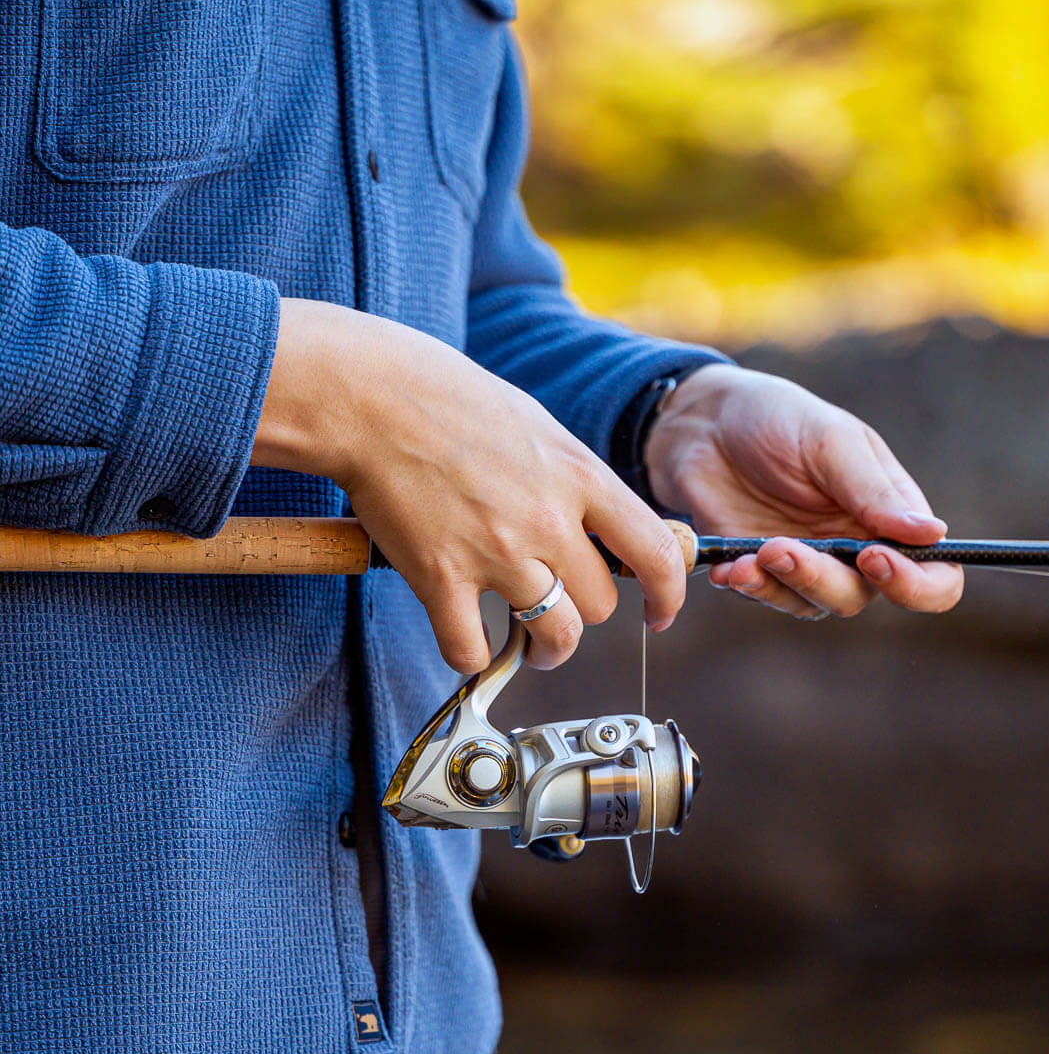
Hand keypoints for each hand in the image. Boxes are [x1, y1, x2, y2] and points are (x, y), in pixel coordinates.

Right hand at [252, 298, 685, 670]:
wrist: (374, 397)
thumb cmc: (451, 401)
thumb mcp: (539, 428)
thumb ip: (574, 480)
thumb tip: (601, 525)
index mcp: (580, 477)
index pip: (655, 552)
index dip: (668, 594)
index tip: (660, 613)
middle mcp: (548, 521)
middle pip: (600, 605)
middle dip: (584, 614)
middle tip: (561, 610)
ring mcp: (496, 553)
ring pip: (554, 636)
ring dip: (547, 650)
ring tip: (533, 647)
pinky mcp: (441, 579)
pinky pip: (471, 650)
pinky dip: (472, 656)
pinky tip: (467, 638)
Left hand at [644, 364, 962, 618]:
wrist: (702, 423)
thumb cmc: (776, 418)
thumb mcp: (830, 442)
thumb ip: (874, 492)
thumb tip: (933, 534)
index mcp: (889, 514)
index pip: (933, 572)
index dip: (918, 583)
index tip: (875, 560)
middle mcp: (854, 547)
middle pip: (863, 596)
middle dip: (825, 580)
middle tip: (781, 547)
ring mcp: (806, 562)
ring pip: (814, 604)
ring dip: (783, 584)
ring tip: (754, 554)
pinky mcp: (760, 570)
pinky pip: (765, 596)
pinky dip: (749, 586)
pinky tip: (729, 568)